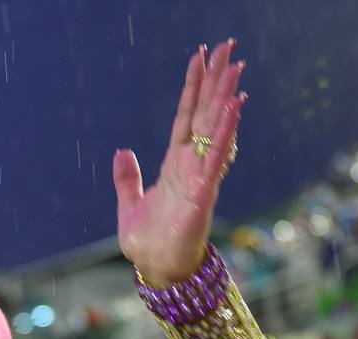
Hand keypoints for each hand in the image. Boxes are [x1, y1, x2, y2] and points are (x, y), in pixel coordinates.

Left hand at [113, 40, 246, 286]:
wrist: (157, 271)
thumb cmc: (147, 242)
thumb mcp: (129, 204)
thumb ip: (127, 177)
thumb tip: (121, 151)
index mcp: (174, 164)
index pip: (186, 116)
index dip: (194, 87)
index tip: (202, 57)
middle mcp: (191, 165)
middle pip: (206, 114)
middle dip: (217, 81)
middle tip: (229, 47)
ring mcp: (200, 176)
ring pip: (216, 129)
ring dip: (226, 98)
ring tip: (236, 67)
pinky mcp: (204, 193)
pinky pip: (217, 158)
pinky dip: (227, 132)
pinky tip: (235, 108)